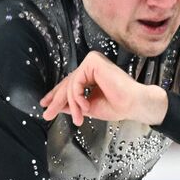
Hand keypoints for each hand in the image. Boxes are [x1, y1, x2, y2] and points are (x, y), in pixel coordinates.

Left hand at [39, 51, 167, 126]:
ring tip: (79, 117)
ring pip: (71, 85)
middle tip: (48, 114)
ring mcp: (92, 62)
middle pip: (68, 83)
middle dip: (57, 101)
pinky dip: (77, 97)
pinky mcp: (93, 62)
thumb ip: (73, 104)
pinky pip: (76, 82)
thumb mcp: (88, 107)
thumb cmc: (118, 105)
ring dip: (72, 104)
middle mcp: (91, 65)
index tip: (46, 104)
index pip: (70, 83)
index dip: (57, 94)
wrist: (133, 105)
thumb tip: (56, 106)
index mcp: (92, 74)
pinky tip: (85, 106)